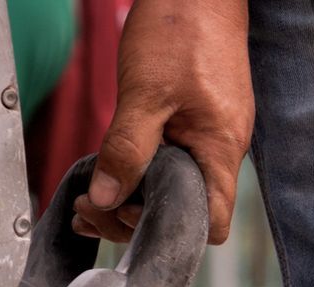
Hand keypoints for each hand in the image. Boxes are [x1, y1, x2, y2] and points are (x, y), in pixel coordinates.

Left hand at [71, 0, 252, 246]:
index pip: (211, 223)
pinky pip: (172, 161)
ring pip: (174, 187)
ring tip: (93, 194)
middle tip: (92, 206)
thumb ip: (127, 149)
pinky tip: (112, 166)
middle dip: (137, 217)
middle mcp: (221, 149)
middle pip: (186, 212)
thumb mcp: (145, 92)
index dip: (169, 232)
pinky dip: (141, 170)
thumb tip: (107, 198)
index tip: (125, 214)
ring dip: (134, 195)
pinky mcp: (196, 120)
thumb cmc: (181, 29)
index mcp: (220, 149)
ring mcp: (210, 134)